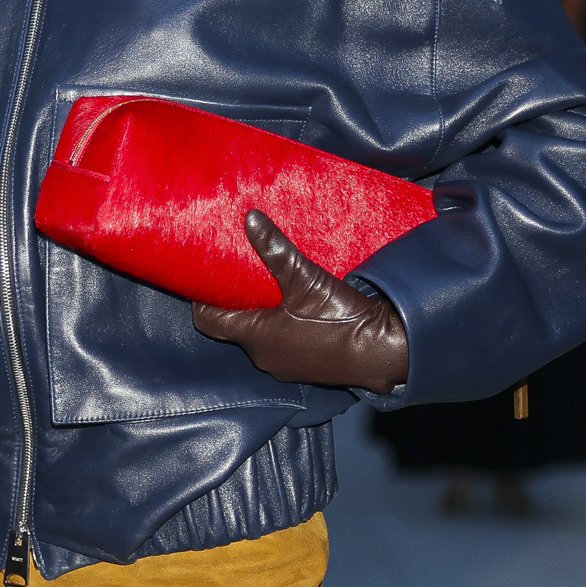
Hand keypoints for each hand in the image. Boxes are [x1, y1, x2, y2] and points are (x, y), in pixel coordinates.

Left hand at [191, 210, 408, 393]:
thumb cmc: (338, 317)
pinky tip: (296, 309)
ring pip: (259, 337)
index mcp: (254, 336)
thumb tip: (249, 218)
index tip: (206, 278)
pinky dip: (281, 328)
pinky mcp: (304, 368)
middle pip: (234, 327)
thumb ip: (275, 248)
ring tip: (268, 288)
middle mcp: (262, 357)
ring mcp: (284, 367)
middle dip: (235, 303)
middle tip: (239, 275)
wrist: (382, 350)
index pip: (208, 321)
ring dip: (261, 316)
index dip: (203, 299)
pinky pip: (281, 346)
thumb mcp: (304, 277)